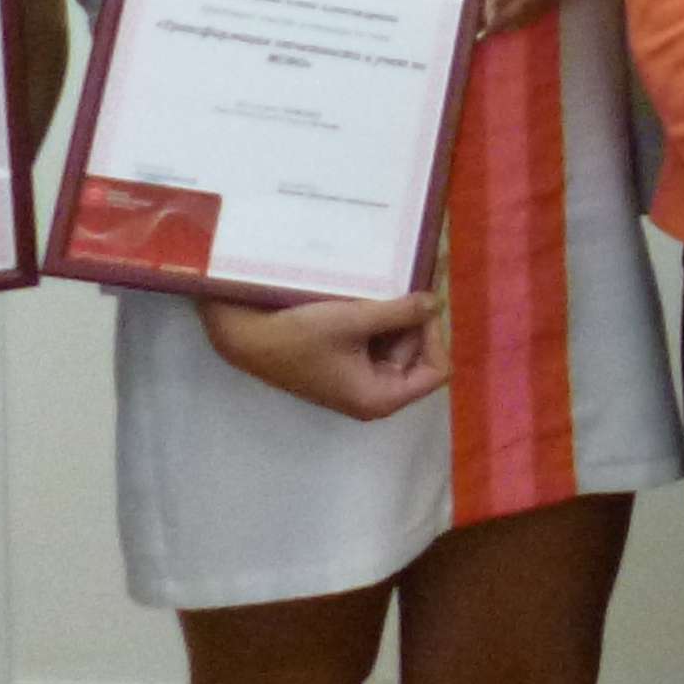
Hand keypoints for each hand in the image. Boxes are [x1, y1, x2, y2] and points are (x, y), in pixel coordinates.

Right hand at [199, 292, 451, 420]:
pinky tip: (365, 295)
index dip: (433, 335)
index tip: (415, 305)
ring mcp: (359, 377)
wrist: (245, 336)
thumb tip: (436, 302)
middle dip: (412, 320)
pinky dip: (377, 317)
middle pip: (419, 353)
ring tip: (380, 287)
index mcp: (381, 397)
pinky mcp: (346, 361)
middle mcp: (374, 393)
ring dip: (394, 314)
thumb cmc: (300, 334)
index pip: (437, 370)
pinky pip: (377, 339)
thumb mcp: (355, 320)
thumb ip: (402, 313)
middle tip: (400, 285)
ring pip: (399, 342)